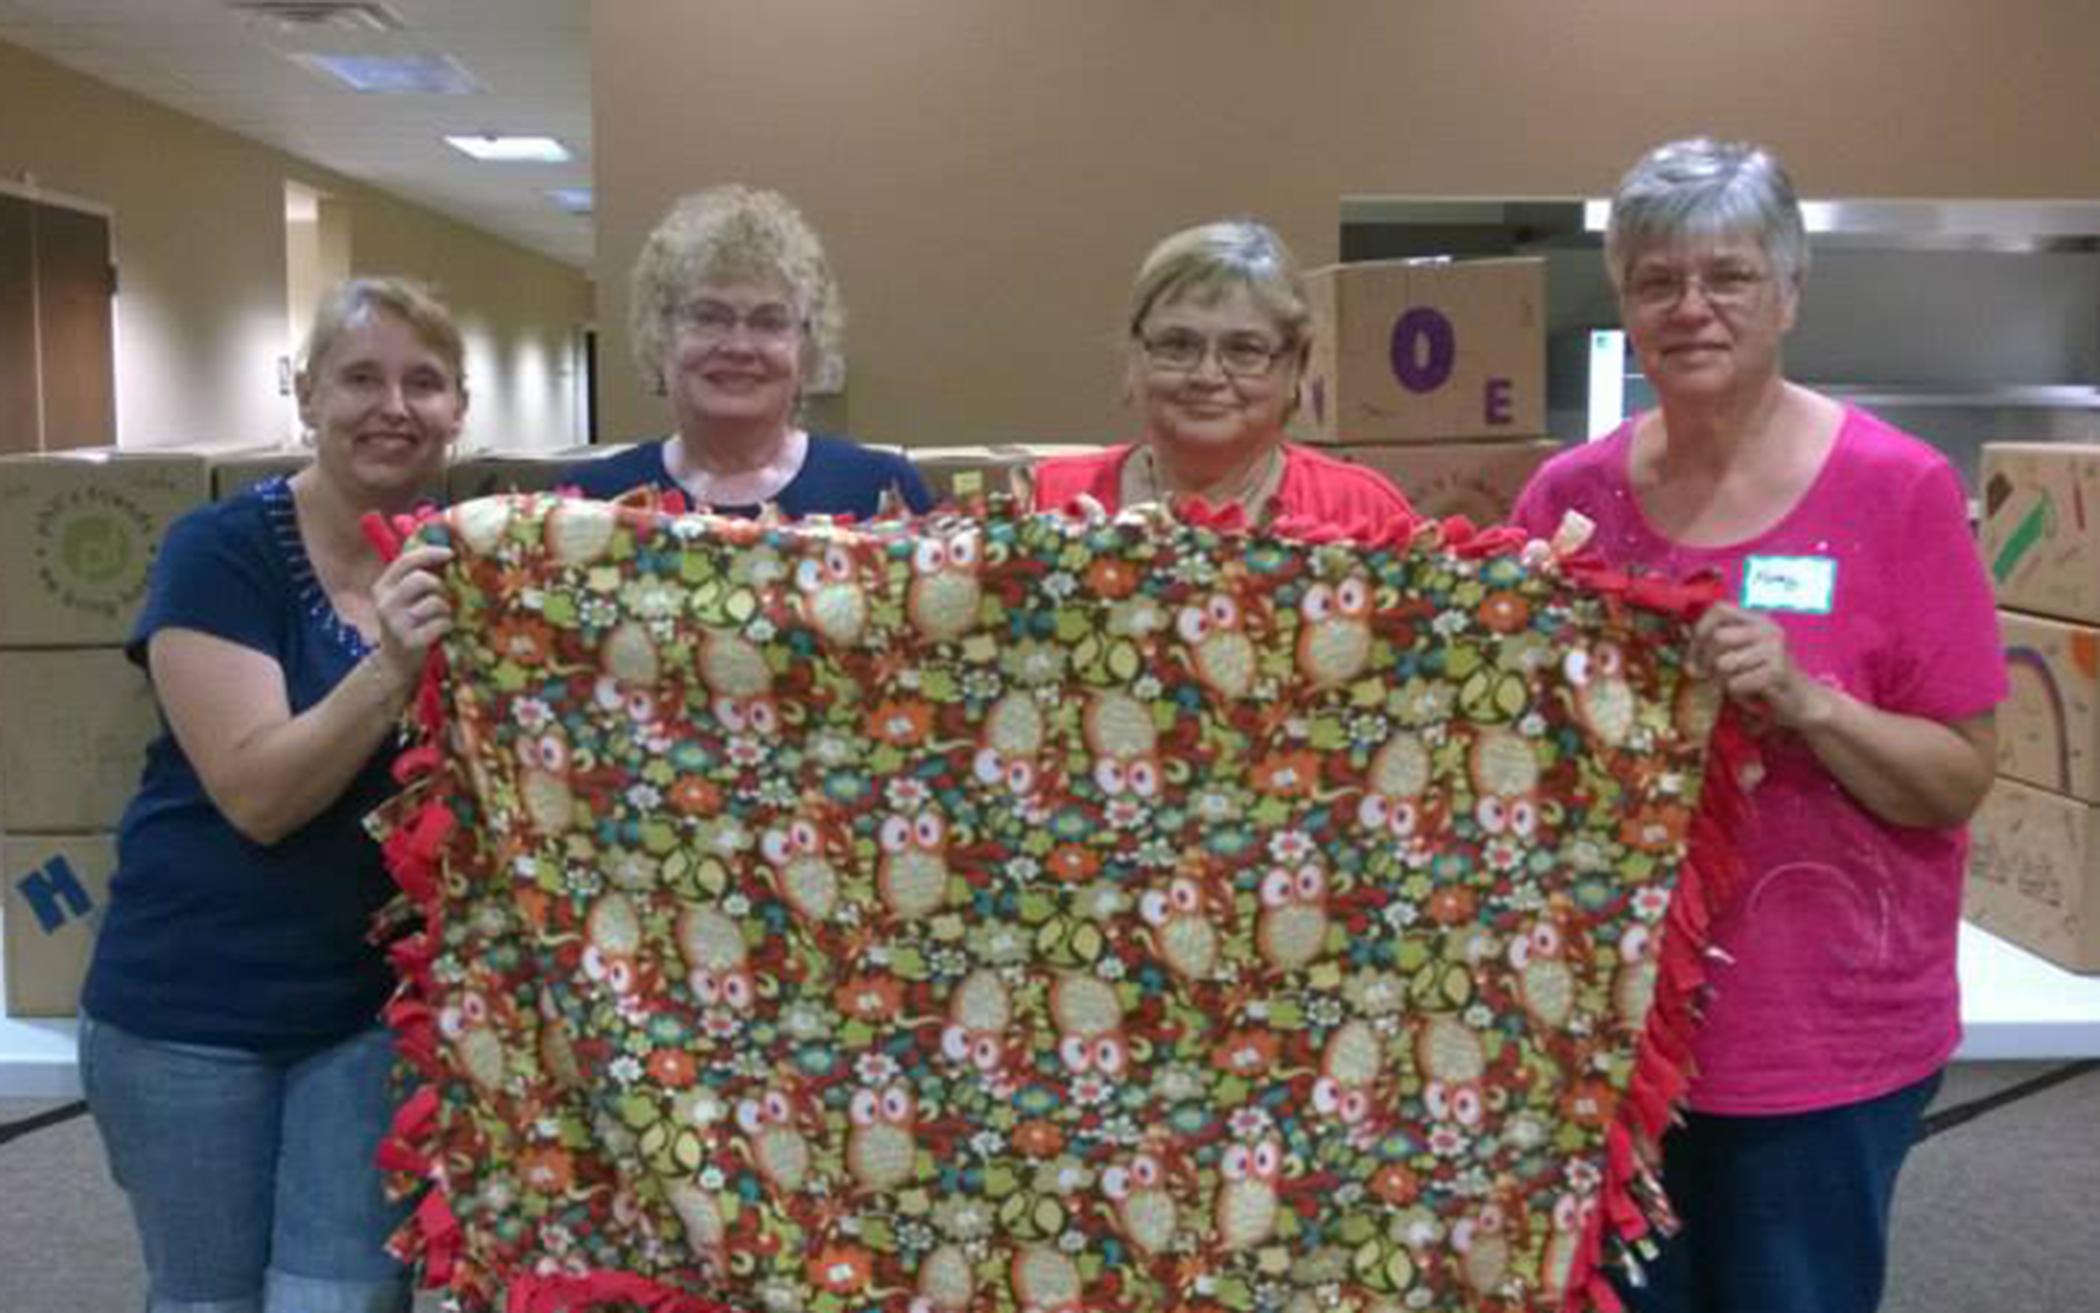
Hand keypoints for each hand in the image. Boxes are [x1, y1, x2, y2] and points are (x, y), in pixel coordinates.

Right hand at [371, 544, 453, 693]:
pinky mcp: (410, 641)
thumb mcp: (404, 598)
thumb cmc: (407, 623)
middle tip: (443, 596)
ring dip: (446, 608)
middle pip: (422, 580)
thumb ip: (416, 575)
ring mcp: (396, 624)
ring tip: (441, 616)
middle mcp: (384, 604)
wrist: (395, 663)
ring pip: (435, 602)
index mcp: (382, 587)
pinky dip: (447, 624)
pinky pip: (441, 623)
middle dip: (440, 586)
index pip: (405, 561)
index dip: (430, 553)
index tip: (451, 553)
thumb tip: (446, 548)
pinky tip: (441, 630)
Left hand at [1689, 602, 1834, 729]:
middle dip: (1705, 661)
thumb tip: (1682, 639)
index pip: (1719, 609)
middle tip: (1706, 676)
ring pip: (1724, 663)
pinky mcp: (1777, 671)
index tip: (1693, 654)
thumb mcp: (1738, 655)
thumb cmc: (1763, 679)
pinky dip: (1737, 694)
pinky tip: (1752, 694)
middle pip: (1717, 637)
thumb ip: (1714, 645)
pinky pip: (1736, 683)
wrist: (1801, 702)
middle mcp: (1768, 629)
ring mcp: (1775, 648)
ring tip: (1738, 684)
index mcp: (1757, 620)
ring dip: (1723, 680)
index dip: (1700, 629)